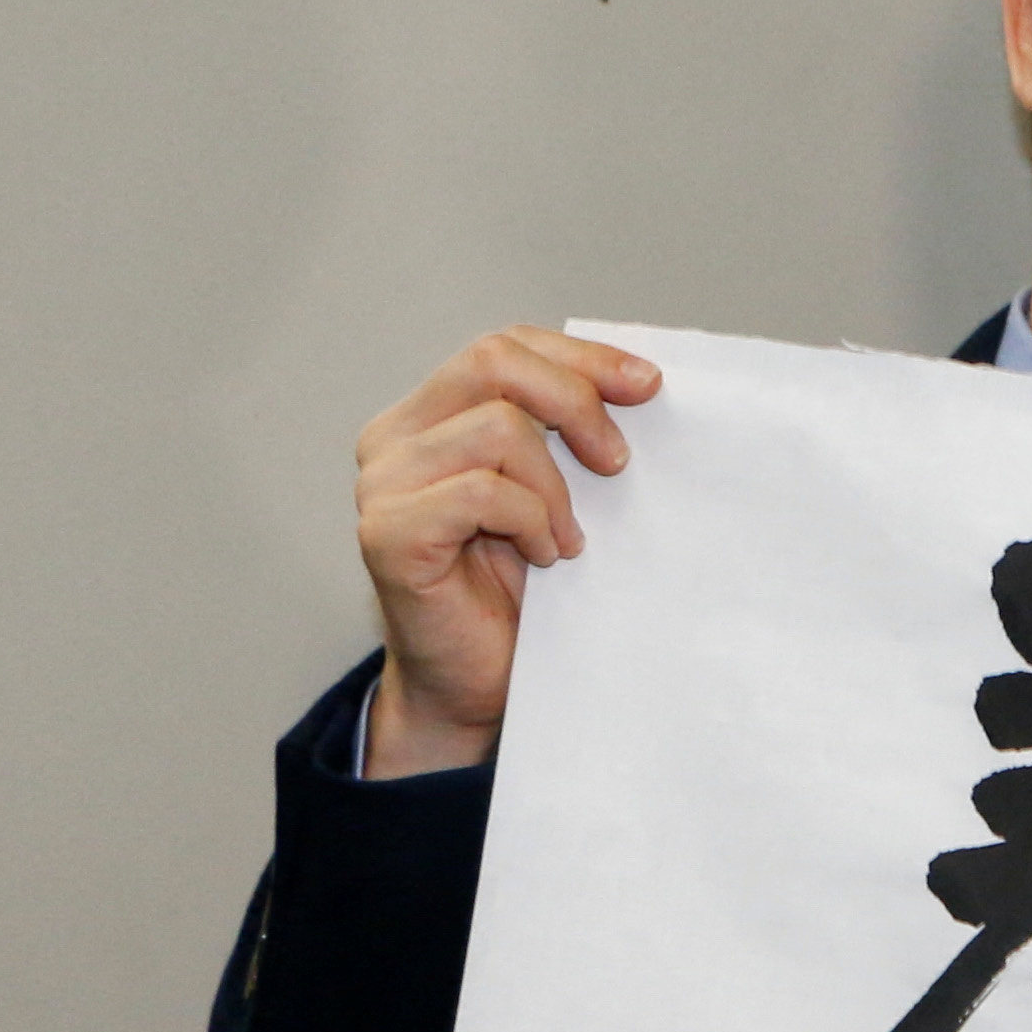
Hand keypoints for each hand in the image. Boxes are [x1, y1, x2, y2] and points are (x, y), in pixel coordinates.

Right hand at [352, 328, 660, 776]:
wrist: (477, 684)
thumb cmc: (517, 596)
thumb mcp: (552, 495)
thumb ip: (565, 436)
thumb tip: (639, 383)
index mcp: (428, 418)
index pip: (503, 347)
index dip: (580, 357)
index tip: (648, 385)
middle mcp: (393, 440)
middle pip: (493, 363)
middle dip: (576, 400)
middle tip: (617, 463)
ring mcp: (383, 485)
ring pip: (498, 429)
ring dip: (555, 486)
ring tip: (566, 539)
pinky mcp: (388, 533)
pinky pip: (482, 492)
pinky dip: (532, 521)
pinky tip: (544, 558)